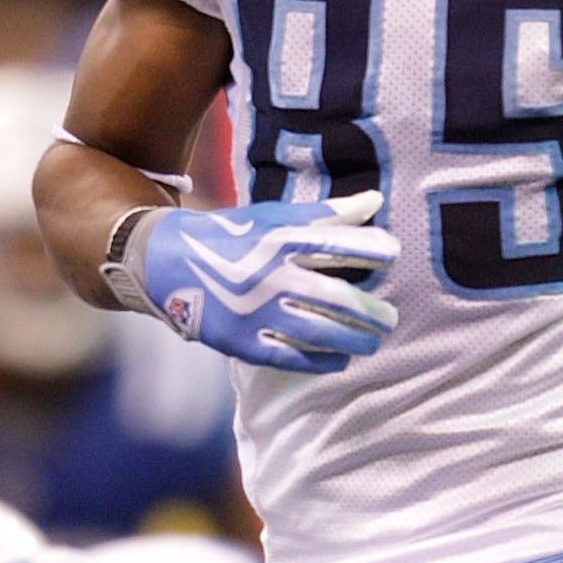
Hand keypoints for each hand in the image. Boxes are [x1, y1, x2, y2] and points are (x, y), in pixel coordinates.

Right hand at [142, 190, 398, 372]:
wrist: (168, 263)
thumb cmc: (233, 235)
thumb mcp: (273, 217)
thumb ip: (326, 215)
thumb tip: (376, 201)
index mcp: (278, 240)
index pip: (335, 243)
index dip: (370, 248)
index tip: (394, 253)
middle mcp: (271, 277)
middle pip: (335, 299)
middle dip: (370, 311)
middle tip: (391, 318)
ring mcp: (258, 312)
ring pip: (319, 332)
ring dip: (354, 340)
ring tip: (374, 341)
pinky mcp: (244, 342)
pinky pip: (292, 357)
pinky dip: (321, 360)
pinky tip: (341, 359)